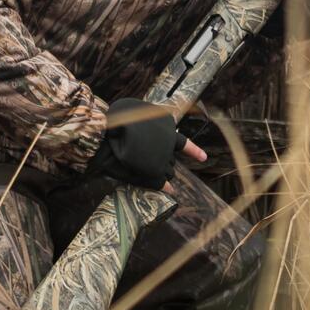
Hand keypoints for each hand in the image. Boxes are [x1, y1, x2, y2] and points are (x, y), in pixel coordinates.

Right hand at [90, 98, 207, 190]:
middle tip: (142, 158)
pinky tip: (170, 191)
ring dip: (160, 172)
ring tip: (139, 166)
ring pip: (168, 171)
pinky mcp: (155, 172)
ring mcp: (162, 158)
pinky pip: (163, 183)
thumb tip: (159, 131)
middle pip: (171, 160)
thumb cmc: (116, 123)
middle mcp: (167, 144)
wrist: (106, 133)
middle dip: (163, 161)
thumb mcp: (136, 117)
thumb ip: (148, 126)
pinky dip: (166, 188)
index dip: (194, 151)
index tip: (203, 158)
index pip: (183, 142)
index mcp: (166, 128)